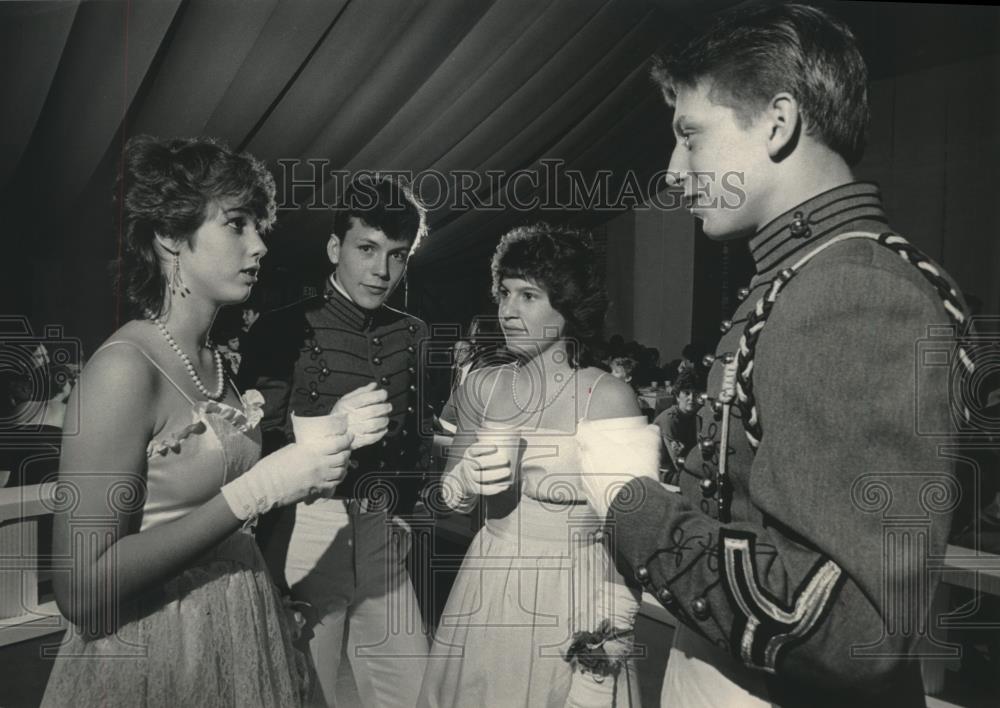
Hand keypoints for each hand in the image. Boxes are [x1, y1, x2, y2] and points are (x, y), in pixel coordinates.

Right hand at [221, 431, 353, 519]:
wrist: (265, 487)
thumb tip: (315, 445)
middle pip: (343, 457)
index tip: (350, 436)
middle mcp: (319, 464)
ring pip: (341, 471)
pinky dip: (339, 477)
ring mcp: (319, 478)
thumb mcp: (291, 449)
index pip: (338, 444)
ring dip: (344, 465)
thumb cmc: (273, 466)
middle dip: (347, 452)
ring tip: (343, 461)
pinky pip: (335, 483)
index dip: (347, 439)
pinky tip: (337, 474)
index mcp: (312, 451)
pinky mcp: (316, 489)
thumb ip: (306, 448)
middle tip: (346, 448)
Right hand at [332, 382, 392, 448]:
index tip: (383, 394)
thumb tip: (374, 385)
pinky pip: (374, 437)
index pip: (366, 397)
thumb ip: (361, 391)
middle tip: (388, 406)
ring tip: (385, 417)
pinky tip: (382, 428)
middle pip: (373, 411)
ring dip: (384, 420)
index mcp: (348, 405)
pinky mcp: (359, 441)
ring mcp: (355, 430)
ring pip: (375, 424)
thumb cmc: (340, 414)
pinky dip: (381, 432)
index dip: (379, 394)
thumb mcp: (346, 399)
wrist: (331, 433)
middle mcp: (351, 417)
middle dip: (385, 407)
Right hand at [450, 443, 513, 497]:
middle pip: (479, 463)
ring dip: (495, 474)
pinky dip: (494, 489)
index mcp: (470, 453)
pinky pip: (483, 489)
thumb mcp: (478, 452)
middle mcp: (468, 465)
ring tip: (508, 471)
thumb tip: (518, 438)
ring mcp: (470, 477)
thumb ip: (491, 446)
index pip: (474, 449)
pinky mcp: (474, 488)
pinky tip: (504, 486)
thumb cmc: (478, 461)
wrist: (463, 478)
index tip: (495, 447)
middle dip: (493, 461)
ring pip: (481, 476)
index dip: (484, 448)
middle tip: (506, 460)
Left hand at [577, 420, 659, 518]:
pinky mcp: (592, 501)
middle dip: (595, 451)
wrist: (630, 507)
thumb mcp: (648, 446)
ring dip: (599, 472)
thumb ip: (648, 435)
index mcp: (594, 445)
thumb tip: (653, 431)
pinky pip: (595, 491)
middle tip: (610, 452)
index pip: (583, 430)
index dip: (587, 427)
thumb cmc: (633, 475)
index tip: (589, 426)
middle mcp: (585, 463)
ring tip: (616, 473)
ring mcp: (587, 482)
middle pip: (584, 452)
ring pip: (588, 472)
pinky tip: (618, 491)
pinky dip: (603, 490)